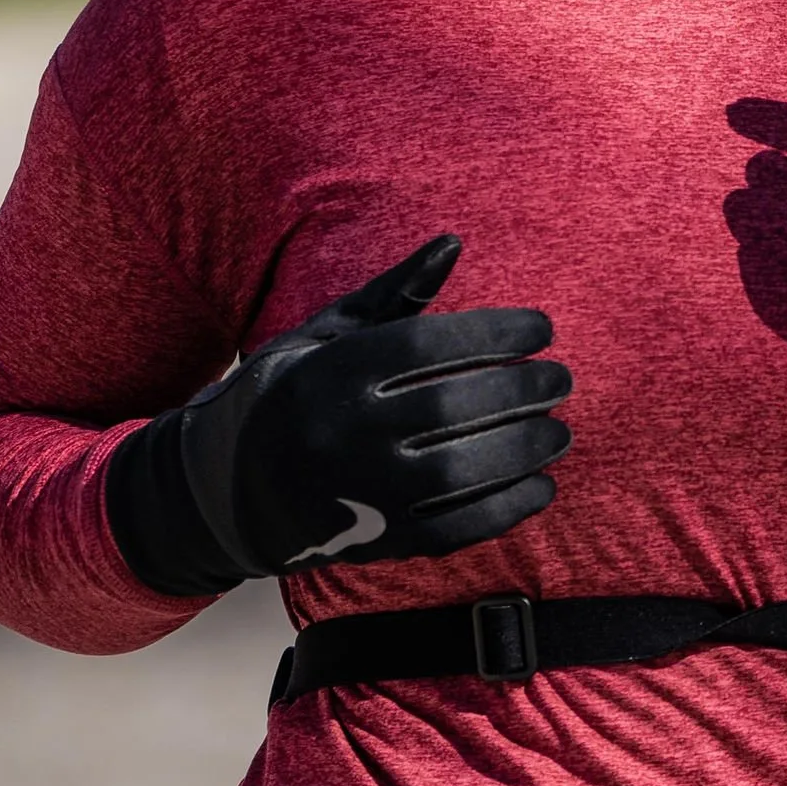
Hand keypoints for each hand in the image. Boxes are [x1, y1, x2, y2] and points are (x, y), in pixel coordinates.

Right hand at [105, 236, 573, 594]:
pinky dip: (505, 511)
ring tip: (560, 430)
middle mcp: (339, 435)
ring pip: (458, 473)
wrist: (225, 492)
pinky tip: (542, 486)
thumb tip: (453, 243)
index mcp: (327, 374)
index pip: (425, 346)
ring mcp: (358, 495)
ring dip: (523, 451)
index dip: (493, 334)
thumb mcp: (323, 336)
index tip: (542, 327)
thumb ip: (392, 296)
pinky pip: (452, 530)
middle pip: (449, 410)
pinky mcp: (374, 543)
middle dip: (520, 391)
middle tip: (561, 379)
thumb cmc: (288, 394)